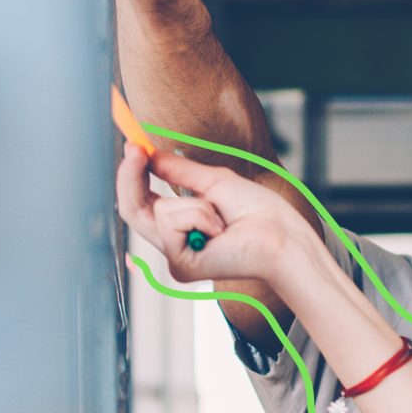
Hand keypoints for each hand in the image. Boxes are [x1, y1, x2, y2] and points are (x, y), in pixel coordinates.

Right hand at [116, 143, 324, 286]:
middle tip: (134, 149)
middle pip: (131, 210)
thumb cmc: (259, 213)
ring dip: (194, 203)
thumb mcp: (213, 182)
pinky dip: (198, 215)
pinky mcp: (180, 265)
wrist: (281, 236)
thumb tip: (150, 154)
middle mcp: (174, 245)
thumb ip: (179, 171)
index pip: (143, 202)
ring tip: (221, 217)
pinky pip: (171, 223)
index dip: (133, 175)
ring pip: (156, 212)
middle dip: (130, 176)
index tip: (133, 147)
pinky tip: (220, 230)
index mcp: (182, 227)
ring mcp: (176, 257)